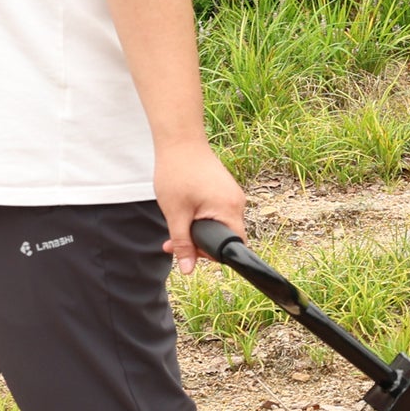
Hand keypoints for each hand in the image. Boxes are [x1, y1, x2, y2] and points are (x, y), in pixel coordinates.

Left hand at [155, 141, 246, 274]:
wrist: (180, 140)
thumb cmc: (178, 173)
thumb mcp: (176, 214)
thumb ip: (183, 243)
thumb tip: (188, 270)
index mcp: (229, 210)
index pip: (232, 246)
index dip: (210, 255)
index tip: (188, 251)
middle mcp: (237, 203)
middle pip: (225, 236)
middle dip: (198, 242)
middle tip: (172, 242)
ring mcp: (232, 195)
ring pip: (219, 224)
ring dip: (198, 229)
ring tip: (175, 222)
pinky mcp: (225, 189)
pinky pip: (217, 211)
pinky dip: (201, 216)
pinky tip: (184, 211)